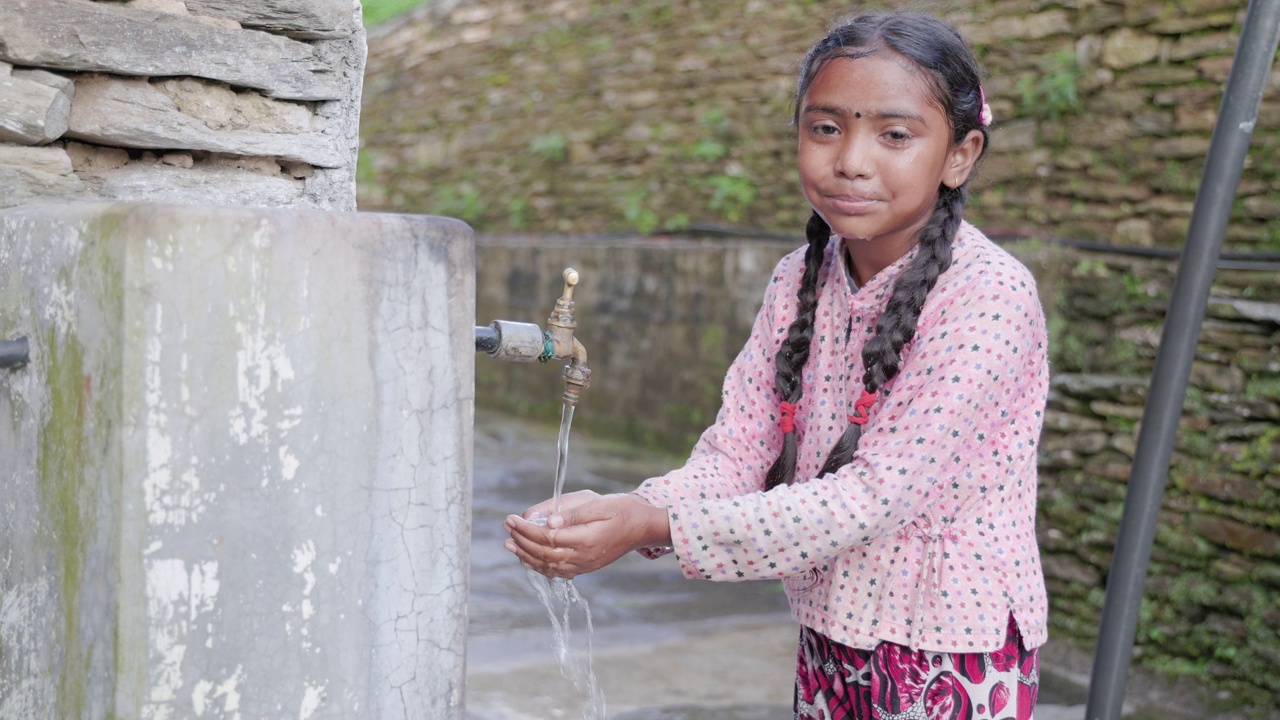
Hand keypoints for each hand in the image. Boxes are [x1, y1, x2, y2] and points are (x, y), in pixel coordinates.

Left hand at [504, 493, 670, 578]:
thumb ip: (573, 514)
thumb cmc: (623, 510)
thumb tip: (547, 522)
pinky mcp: (586, 567)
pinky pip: (558, 572)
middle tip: (506, 527)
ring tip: (510, 544)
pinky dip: (540, 566)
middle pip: (543, 553)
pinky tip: (529, 558)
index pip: (546, 537)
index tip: (511, 519)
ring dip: (526, 556)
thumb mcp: (599, 504)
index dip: (525, 529)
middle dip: (521, 540)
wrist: (643, 527)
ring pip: (548, 566)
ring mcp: (585, 565)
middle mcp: (583, 557)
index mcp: (586, 539)